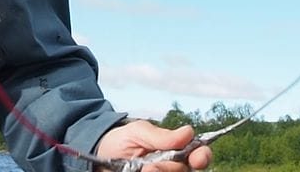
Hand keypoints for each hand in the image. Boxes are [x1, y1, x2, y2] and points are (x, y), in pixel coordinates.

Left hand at [94, 120, 211, 170]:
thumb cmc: (120, 141)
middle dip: (170, 168)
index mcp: (175, 150)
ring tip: (141, 170)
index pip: (198, 154)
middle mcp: (172, 167)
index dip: (202, 156)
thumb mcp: (138, 132)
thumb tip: (189, 132)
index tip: (197, 158)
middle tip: (152, 167)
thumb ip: (162, 136)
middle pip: (185, 171)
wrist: (98, 158)